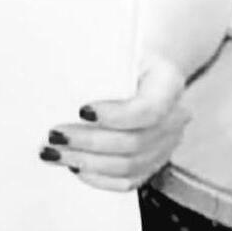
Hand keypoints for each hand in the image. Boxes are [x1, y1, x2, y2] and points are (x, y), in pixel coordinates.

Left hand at [39, 51, 190, 191]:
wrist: (143, 69)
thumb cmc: (125, 57)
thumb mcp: (118, 49)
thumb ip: (100, 64)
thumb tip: (62, 79)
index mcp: (169, 82)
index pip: (148, 108)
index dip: (116, 116)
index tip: (81, 110)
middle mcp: (175, 117)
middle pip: (134, 142)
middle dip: (90, 142)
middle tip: (56, 135)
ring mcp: (167, 144)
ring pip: (129, 166)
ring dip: (88, 162)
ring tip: (56, 153)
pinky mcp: (154, 163)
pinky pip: (129, 181)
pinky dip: (99, 178)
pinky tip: (76, 167)